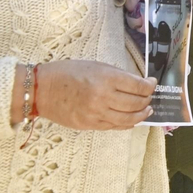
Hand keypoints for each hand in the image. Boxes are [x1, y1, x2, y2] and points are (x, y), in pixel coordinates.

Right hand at [34, 60, 154, 130]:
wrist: (41, 89)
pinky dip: (126, 123)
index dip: (150, 86)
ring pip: (128, 119)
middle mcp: (103, 97)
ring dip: (141, 115)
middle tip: (149, 97)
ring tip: (146, 110)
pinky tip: (131, 119)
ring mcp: (96, 114)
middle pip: (136, 103)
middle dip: (147, 100)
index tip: (152, 83)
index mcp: (106, 79)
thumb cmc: (68, 73)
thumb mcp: (96, 66)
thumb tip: (139, 83)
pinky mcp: (89, 125)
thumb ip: (118, 75)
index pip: (139, 86)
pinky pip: (114, 126)